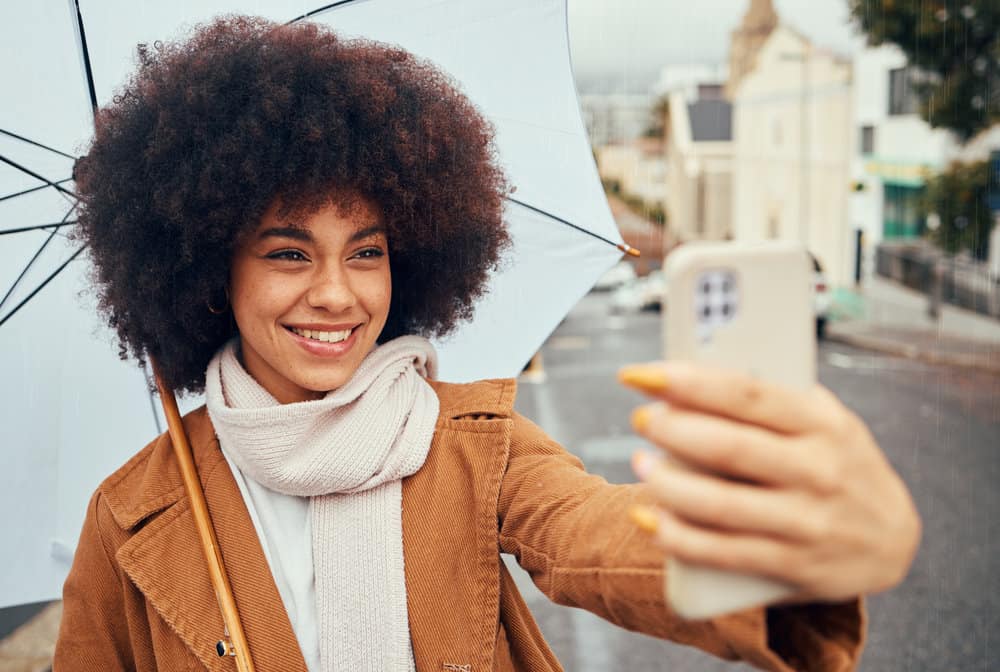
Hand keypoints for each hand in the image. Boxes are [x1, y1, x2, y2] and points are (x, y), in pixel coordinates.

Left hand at [618, 361, 921, 603]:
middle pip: (729, 447)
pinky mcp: (792, 564)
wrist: (893, 542)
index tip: (641, 374)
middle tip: (642, 419)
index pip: (745, 394)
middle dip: (673, 431)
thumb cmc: (840, 465)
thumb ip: (775, 399)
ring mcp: (806, 521)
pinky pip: (723, 552)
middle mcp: (817, 470)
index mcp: (821, 424)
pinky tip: (650, 519)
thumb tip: (697, 373)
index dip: (687, 381)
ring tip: (641, 463)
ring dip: (668, 484)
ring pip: (720, 504)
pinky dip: (678, 537)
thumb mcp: (827, 422)